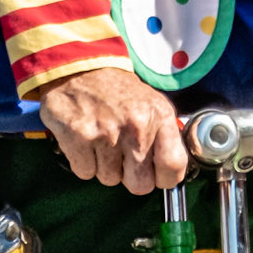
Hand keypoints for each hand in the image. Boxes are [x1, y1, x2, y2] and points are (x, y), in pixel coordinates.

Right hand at [40, 68, 187, 193]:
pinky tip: (86, 140)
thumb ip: (163, 137)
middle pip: (140, 185)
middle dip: (130, 177)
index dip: (165, 178)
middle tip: (122, 156)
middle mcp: (136, 126)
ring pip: (110, 180)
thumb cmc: (116, 90)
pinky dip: (84, 161)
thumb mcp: (150, 103)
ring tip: (101, 139)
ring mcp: (107, 133)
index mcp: (159, 115)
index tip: (156, 176)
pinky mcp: (79, 138)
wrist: (79, 67)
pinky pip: (86, 172)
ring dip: (104, 166)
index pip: (174, 166)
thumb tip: (171, 173)